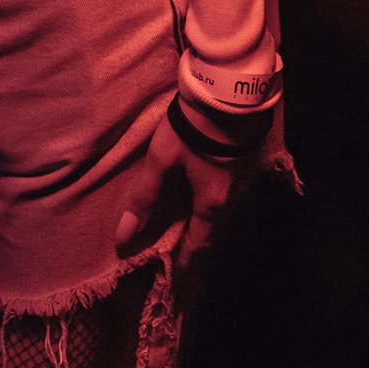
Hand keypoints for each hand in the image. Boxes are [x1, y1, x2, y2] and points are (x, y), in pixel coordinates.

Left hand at [114, 106, 254, 267]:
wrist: (227, 90)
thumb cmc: (192, 126)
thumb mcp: (162, 158)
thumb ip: (143, 197)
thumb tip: (123, 237)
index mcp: (212, 202)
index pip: (198, 244)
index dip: (185, 261)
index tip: (176, 277)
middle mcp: (232, 197)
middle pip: (212, 229)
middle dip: (194, 241)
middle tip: (176, 249)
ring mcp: (242, 179)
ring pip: (221, 211)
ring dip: (204, 221)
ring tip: (186, 223)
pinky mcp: (245, 161)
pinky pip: (227, 193)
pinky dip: (212, 201)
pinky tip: (202, 192)